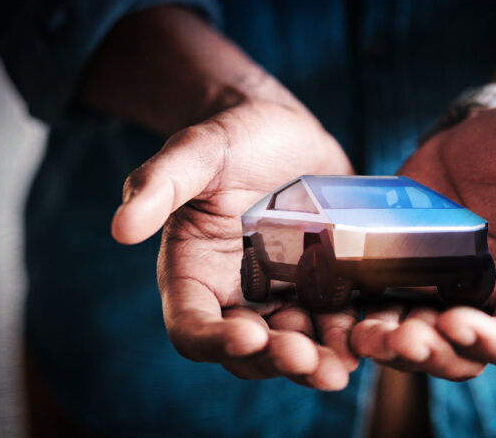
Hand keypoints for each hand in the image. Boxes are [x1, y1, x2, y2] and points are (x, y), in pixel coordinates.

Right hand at [111, 97, 359, 389]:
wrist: (286, 132)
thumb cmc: (232, 138)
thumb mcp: (197, 151)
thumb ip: (160, 183)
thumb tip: (121, 227)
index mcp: (195, 275)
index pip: (192, 326)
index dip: (214, 340)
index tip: (247, 334)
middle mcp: (237, 296)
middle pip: (249, 349)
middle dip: (277, 360)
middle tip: (308, 360)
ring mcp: (284, 295)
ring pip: (296, 345)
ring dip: (318, 359)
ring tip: (343, 363)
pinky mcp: (325, 287)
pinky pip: (337, 321)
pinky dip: (353, 333)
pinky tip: (374, 335)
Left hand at [349, 107, 495, 379]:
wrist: (478, 135)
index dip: (490, 342)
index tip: (458, 323)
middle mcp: (482, 302)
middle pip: (458, 354)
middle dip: (431, 353)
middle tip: (400, 337)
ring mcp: (437, 291)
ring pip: (413, 340)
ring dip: (388, 345)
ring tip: (361, 334)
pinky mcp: (399, 275)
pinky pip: (377, 310)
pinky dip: (357, 320)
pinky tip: (336, 315)